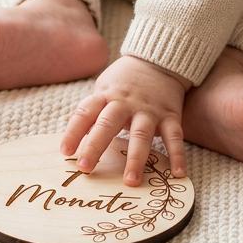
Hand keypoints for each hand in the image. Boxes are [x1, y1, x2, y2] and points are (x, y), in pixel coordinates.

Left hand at [59, 54, 189, 186]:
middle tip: (85, 169)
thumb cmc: (123, 82)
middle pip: (107, 124)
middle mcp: (125, 103)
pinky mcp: (170, 115)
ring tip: (131, 181)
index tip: (65, 152)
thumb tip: (73, 142)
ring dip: (136, 159)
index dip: (73, 132)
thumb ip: (91, 114)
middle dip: (95, 146)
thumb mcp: (103, 90)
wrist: (158, 61)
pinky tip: (177, 173)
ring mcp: (149, 110)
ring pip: (141, 134)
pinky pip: (174, 137)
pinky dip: (177, 155)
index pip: (84, 113)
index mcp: (105, 96)